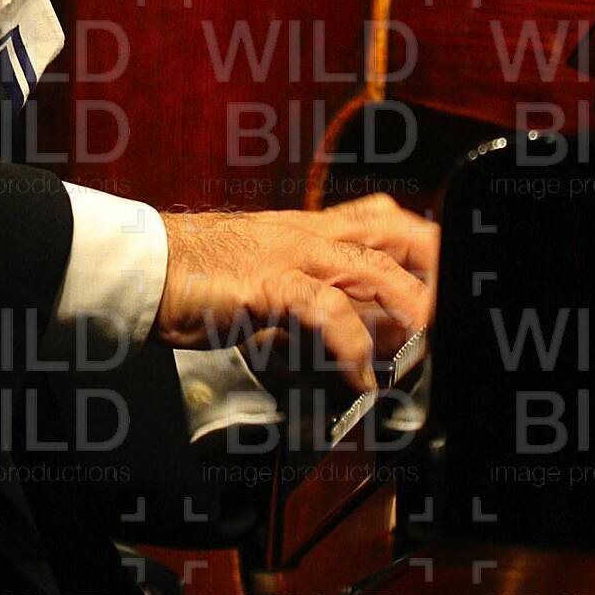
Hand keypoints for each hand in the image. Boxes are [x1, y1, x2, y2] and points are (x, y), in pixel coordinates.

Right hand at [155, 194, 437, 393]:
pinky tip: (359, 375)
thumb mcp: (262, 280)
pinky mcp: (265, 284)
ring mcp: (286, 254)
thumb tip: (346, 344)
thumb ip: (305, 304)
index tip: (451, 274)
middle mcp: (304, 234)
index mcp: (306, 229)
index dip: (425, 242)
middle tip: (454, 309)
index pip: (382, 219)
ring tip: (426, 343)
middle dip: (434, 264)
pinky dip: (350, 344)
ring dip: (409, 306)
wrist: (141, 264)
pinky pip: (323, 308)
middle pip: (391, 231)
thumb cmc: (196, 276)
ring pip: (369, 266)